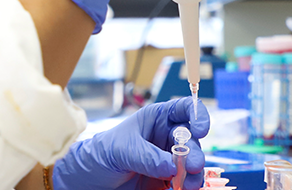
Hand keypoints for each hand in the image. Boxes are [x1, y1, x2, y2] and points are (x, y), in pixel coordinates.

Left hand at [52, 97, 210, 189]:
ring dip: (194, 173)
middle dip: (195, 152)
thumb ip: (146, 156)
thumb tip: (171, 166)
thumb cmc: (102, 153)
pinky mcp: (167, 179)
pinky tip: (183, 189)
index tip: (201, 129)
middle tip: (192, 166)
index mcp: (156, 118)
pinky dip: (188, 185)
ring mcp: (169, 159)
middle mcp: (166, 137)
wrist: (90, 179)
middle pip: (193, 139)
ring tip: (188, 184)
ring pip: (192, 162)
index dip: (197, 115)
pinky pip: (185, 181)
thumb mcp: (121, 149)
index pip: (184, 109)